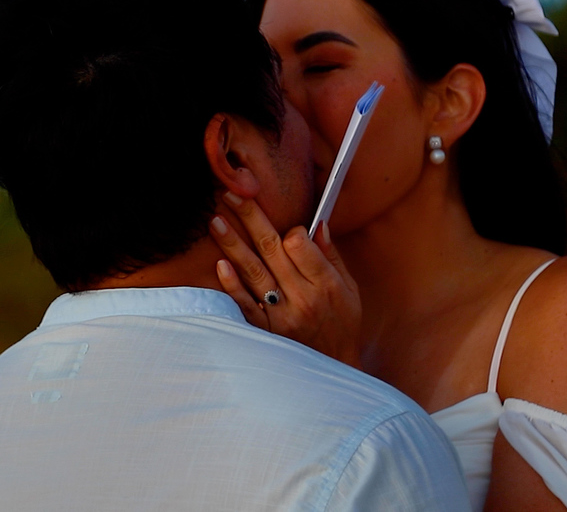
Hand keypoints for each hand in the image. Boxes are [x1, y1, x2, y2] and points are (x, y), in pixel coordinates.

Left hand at [209, 191, 362, 367]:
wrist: (333, 371)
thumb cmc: (342, 325)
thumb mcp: (350, 291)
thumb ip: (332, 257)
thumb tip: (318, 224)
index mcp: (327, 284)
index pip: (300, 245)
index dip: (289, 229)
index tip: (286, 227)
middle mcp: (303, 298)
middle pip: (272, 249)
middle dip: (250, 218)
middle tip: (231, 195)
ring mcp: (281, 316)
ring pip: (253, 272)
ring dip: (233, 244)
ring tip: (216, 221)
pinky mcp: (265, 332)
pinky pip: (244, 304)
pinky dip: (232, 284)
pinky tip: (220, 264)